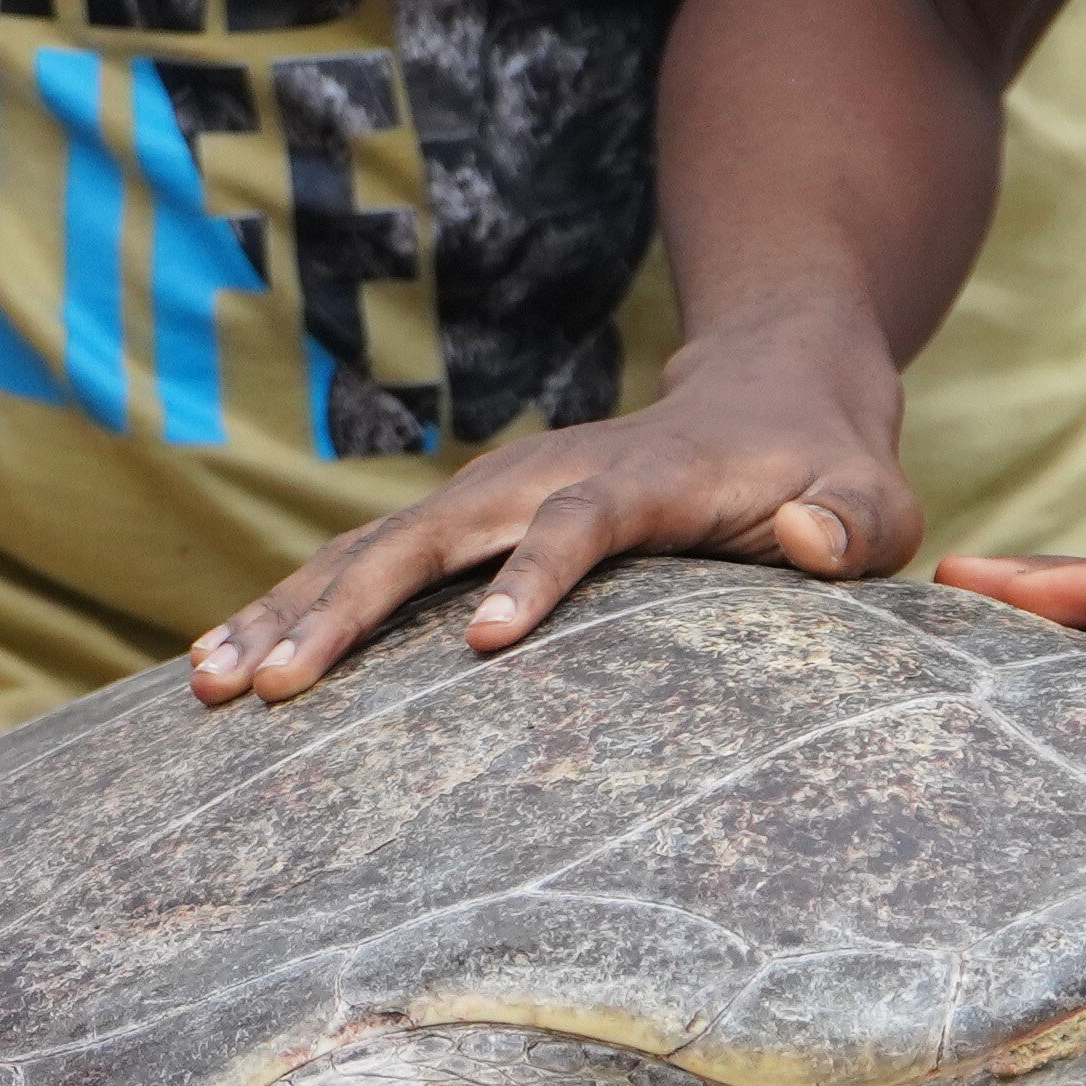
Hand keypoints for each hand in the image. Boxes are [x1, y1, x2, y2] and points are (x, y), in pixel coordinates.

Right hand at [189, 311, 915, 701]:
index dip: (537, 575)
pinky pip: (367, 566)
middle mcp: (545, 476)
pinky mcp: (465, 522)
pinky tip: (225, 664)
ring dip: (292, 612)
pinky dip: (295, 608)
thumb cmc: (828, 473)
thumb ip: (854, 522)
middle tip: (275, 689)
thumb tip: (815, 538)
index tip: (489, 645)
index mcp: (641, 483)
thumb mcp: (871, 501)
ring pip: (375, 551)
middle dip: (349, 612)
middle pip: (433, 539)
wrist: (770, 396)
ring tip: (214, 683)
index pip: (579, 524)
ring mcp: (493, 493)